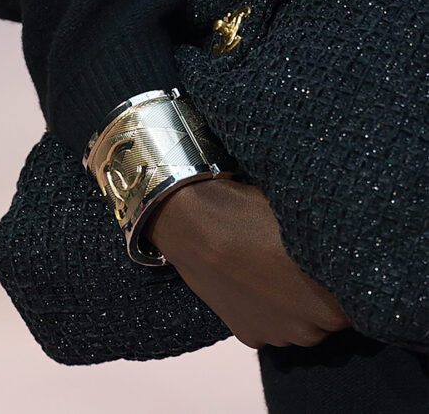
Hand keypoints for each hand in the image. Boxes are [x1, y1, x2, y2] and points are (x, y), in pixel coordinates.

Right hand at [143, 178, 349, 347]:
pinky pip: (271, 330)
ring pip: (300, 328)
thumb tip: (341, 251)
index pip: (357, 302)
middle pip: (328, 319)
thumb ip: (328, 248)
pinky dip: (268, 315)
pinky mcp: (249, 335)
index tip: (330, 263)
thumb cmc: (251, 216)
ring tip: (274, 277)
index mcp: (328, 299)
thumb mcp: (301, 223)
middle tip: (301, 267)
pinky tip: (253, 287)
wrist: (194, 225)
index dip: (344, 282)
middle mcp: (307, 327)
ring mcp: (276, 335)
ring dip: (295, 310)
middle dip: (321, 298)